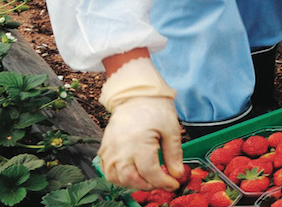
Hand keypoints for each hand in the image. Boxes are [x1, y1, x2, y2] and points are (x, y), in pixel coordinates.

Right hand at [97, 58, 183, 190]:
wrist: (136, 96)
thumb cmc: (156, 110)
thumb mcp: (171, 130)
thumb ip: (174, 154)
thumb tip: (177, 174)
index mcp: (139, 143)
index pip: (150, 172)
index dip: (163, 182)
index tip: (174, 184)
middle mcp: (121, 149)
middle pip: (131, 179)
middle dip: (148, 185)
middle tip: (161, 182)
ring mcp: (110, 150)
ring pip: (117, 178)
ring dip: (133, 184)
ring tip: (148, 179)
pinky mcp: (104, 150)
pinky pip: (107, 171)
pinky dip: (119, 178)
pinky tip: (133, 174)